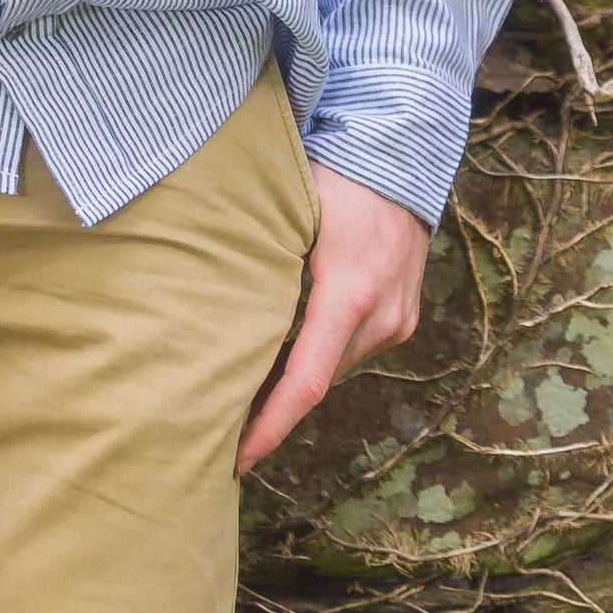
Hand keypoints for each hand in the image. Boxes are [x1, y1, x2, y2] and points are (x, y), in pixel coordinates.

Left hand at [236, 162, 428, 469]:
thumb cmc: (334, 172)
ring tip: (244, 393)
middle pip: (319, 381)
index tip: (238, 458)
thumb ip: (260, 262)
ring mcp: (397, 320)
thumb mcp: (290, 211)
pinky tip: (286, 353)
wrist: (402, 153)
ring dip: (298, 379)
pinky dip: (323, 354)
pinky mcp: (403, 315)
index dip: (271, 426)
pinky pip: (355, 348)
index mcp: (349, 294)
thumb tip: (209, 305)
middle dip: (274, 409)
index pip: (307, 382)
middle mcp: (381, 317)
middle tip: (220, 427)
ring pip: (338, 366)